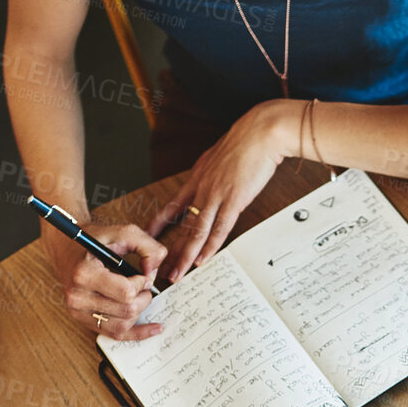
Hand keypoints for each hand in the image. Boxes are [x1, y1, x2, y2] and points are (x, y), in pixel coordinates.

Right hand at [60, 223, 165, 340]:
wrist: (69, 248)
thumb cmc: (96, 240)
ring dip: (139, 311)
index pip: (126, 292)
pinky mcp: (84, 321)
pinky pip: (116, 335)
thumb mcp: (124, 232)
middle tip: (142, 285)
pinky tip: (155, 328)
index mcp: (84, 274)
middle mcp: (78, 297)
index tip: (141, 274)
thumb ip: (148, 247)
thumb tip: (153, 273)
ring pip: (123, 325)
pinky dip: (138, 333)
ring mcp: (78, 312)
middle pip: (127, 310)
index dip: (141, 283)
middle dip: (143, 297)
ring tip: (137, 295)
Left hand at [152, 99, 298, 282]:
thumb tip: (214, 180)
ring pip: (196, 232)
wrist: (259, 133)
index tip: (148, 236)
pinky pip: (218, 229)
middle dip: (170, 249)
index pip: (172, 205)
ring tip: (177, 273)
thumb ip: (214, 173)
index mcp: (197, 177)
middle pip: (181, 224)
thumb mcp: (220, 157)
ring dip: (185, 255)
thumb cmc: (246, 142)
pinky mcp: (233, 201)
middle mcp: (201, 188)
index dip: (159, 222)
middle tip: (160, 268)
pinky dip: (210, 247)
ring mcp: (216, 195)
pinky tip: (202, 259)